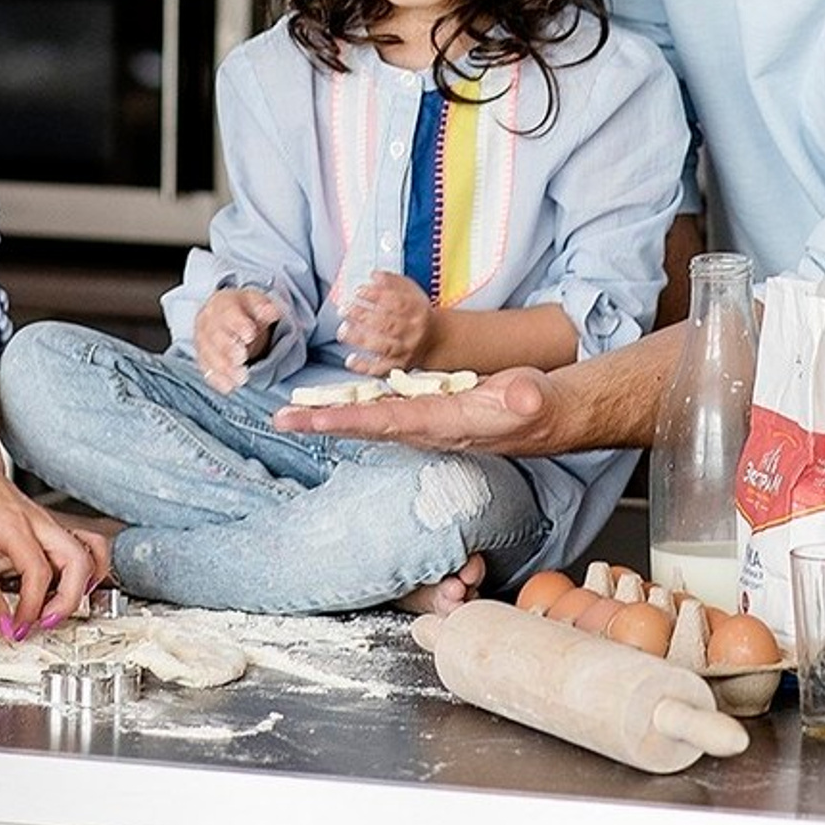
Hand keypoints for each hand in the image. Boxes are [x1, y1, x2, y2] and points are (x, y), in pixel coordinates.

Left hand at [0, 457, 109, 636]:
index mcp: (16, 527)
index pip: (38, 573)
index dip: (30, 607)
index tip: (15, 626)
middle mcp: (40, 523)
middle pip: (78, 561)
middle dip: (67, 600)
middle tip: (44, 622)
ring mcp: (50, 524)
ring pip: (91, 551)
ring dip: (83, 584)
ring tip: (61, 608)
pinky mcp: (52, 528)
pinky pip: (86, 546)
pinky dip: (86, 570)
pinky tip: (69, 588)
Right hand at [194, 287, 281, 392]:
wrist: (229, 317)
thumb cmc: (245, 311)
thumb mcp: (257, 304)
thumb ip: (264, 308)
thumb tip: (273, 311)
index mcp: (221, 303)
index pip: (227, 312)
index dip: (238, 324)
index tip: (251, 335)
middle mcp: (207, 321)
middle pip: (215, 335)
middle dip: (228, 348)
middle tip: (242, 359)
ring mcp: (202, 341)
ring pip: (208, 354)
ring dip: (224, 368)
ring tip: (241, 378)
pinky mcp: (202, 358)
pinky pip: (206, 370)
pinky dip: (217, 380)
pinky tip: (229, 387)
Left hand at [273, 365, 558, 453]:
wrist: (543, 417)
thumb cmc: (537, 405)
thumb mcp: (535, 396)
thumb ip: (526, 397)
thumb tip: (522, 395)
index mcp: (447, 424)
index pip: (392, 423)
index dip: (354, 422)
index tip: (318, 421)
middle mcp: (427, 429)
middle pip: (366, 427)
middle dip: (324, 423)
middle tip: (281, 419)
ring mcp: (424, 424)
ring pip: (368, 421)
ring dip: (328, 417)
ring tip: (290, 414)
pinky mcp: (424, 414)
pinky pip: (380, 412)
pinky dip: (349, 409)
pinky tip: (326, 406)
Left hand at [338, 272, 432, 375]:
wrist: (436, 340)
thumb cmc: (417, 312)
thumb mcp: (411, 292)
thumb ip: (393, 282)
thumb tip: (374, 275)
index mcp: (417, 310)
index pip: (397, 302)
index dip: (376, 296)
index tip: (358, 291)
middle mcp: (413, 331)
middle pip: (387, 324)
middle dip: (362, 316)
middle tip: (343, 309)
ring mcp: (406, 350)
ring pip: (383, 346)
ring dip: (360, 339)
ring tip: (343, 331)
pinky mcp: (398, 366)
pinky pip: (382, 369)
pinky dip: (365, 366)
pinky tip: (350, 360)